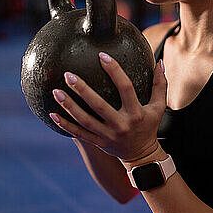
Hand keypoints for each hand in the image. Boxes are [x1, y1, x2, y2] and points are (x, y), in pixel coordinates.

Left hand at [49, 53, 166, 162]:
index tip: (102, 56)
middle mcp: (121, 125)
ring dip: (69, 106)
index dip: (114, 71)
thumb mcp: (159, 107)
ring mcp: (108, 136)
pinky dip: (65, 125)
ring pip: (85, 121)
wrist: (142, 156)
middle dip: (83, 90)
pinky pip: (79, 134)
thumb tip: (159, 62)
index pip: (125, 88)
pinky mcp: (99, 143)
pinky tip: (52, 114)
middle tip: (68, 75)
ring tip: (56, 91)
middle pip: (99, 105)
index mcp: (136, 113)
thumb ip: (160, 85)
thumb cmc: (149, 126)